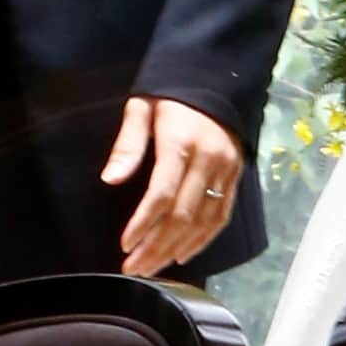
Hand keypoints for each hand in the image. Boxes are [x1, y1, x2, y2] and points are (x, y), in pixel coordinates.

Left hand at [101, 93, 240, 276]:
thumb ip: (128, 143)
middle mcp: (207, 158)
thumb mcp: (142, 106)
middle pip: (182, 216)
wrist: (214, 76)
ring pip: (203, 222)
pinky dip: (203, 240)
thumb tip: (109, 180)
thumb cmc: (170, 93)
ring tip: (152, 268)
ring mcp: (226, 169)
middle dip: (156, 247)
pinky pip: (221, 216)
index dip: (143, 224)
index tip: (125, 245)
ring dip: (176, 250)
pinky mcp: (236, 175)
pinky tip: (183, 254)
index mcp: (180, 141)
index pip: (162, 194)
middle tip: (133, 268)